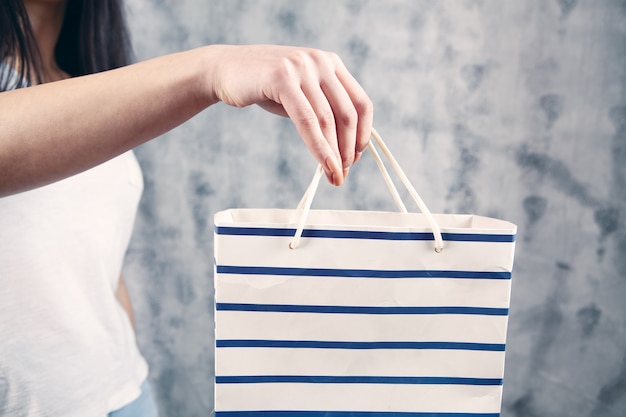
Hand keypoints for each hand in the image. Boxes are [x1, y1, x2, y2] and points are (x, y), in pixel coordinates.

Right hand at [205, 45, 373, 185]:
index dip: (363, 135)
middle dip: (349, 150)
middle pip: (347, 114)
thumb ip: (322, 111)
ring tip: (334, 176)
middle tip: (343, 174)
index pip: (361, 103)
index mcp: (331, 63)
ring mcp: (302, 67)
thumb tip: (346, 148)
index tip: (356, 158)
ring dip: (334, 154)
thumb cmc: (263, 86)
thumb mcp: (300, 94)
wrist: (223, 69)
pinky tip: (324, 165)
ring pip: (328, 120)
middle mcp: (321, 61)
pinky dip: (318, 147)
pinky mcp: (283, 77)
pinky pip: (307, 120)